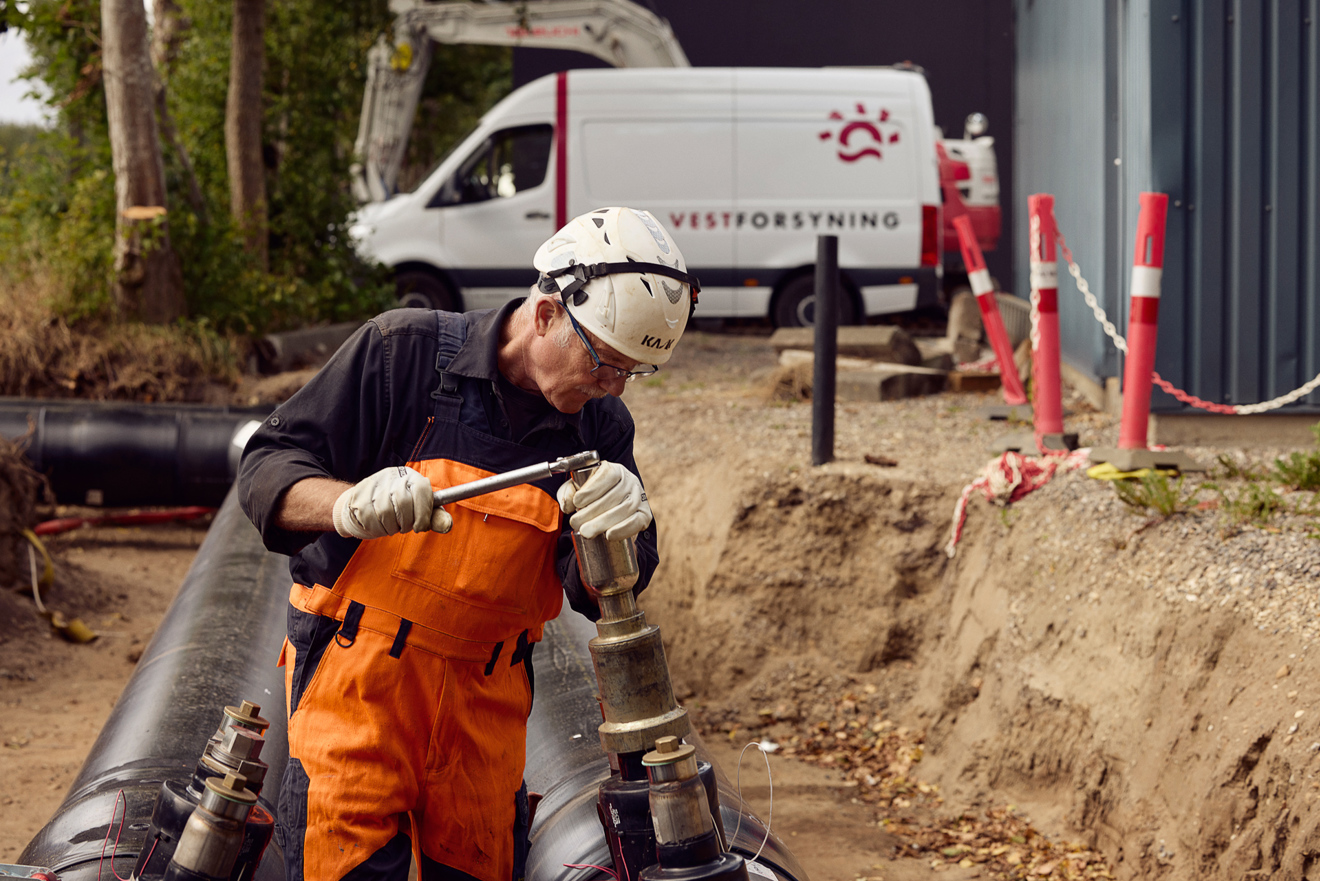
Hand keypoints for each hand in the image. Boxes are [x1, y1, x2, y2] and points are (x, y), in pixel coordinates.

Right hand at [332, 466, 452, 539]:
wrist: (362, 505)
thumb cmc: (397, 508)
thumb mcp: (419, 510)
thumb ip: (434, 517)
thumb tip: (447, 525)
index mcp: (411, 477)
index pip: (422, 490)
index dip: (423, 513)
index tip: (420, 526)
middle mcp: (393, 476)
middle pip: (403, 502)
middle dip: (405, 523)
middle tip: (403, 526)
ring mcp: (373, 485)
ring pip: (385, 512)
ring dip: (390, 527)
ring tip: (390, 525)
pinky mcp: (358, 496)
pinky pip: (370, 519)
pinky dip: (376, 529)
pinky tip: (377, 525)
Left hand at [557, 461, 650, 540]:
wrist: (611, 508)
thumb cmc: (593, 496)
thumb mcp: (579, 489)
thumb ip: (570, 493)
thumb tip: (568, 504)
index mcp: (615, 470)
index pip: (607, 475)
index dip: (592, 488)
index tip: (577, 501)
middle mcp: (630, 481)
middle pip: (614, 495)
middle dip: (592, 511)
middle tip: (575, 523)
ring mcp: (639, 497)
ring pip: (625, 508)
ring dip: (604, 522)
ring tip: (586, 532)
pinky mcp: (645, 514)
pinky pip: (637, 521)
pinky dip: (623, 529)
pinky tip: (609, 535)